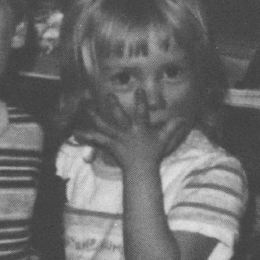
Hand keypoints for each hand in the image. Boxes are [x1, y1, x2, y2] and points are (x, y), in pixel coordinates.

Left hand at [74, 92, 189, 171]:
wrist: (141, 171)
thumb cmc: (153, 154)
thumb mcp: (164, 140)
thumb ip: (172, 128)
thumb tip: (184, 118)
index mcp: (140, 129)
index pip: (142, 113)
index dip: (140, 101)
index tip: (138, 89)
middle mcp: (127, 133)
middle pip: (119, 118)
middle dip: (114, 106)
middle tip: (107, 94)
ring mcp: (117, 139)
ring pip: (104, 126)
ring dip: (95, 117)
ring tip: (86, 108)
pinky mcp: (109, 145)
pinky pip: (96, 140)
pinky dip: (86, 136)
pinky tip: (75, 131)